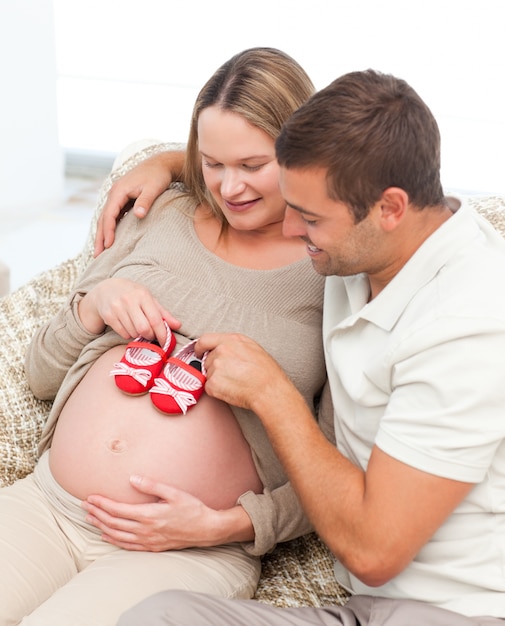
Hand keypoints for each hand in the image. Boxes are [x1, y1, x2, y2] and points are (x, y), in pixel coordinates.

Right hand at [78, 277, 180, 343]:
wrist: (107, 289)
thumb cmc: (133, 294)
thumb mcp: (149, 299)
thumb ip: (163, 313)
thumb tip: (178, 325)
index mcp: (142, 295)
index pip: (155, 319)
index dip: (162, 333)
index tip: (165, 342)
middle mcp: (129, 301)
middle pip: (143, 329)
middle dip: (150, 336)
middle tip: (151, 335)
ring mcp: (117, 308)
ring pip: (133, 332)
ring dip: (138, 335)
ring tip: (138, 327)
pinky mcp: (108, 315)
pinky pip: (123, 333)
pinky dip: (128, 334)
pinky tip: (128, 326)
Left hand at [82, 476, 252, 550]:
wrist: (206, 529)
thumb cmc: (192, 508)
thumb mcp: (175, 493)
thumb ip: (152, 485)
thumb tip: (132, 479)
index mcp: (149, 515)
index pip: (118, 509)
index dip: (102, 503)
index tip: (90, 497)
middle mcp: (145, 530)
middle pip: (113, 522)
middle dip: (97, 513)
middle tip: (84, 505)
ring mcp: (147, 541)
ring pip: (117, 535)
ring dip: (101, 526)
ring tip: (89, 518)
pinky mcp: (152, 548)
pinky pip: (127, 545)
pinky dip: (113, 540)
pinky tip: (106, 535)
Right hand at [94, 152, 179, 255]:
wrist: (160, 164)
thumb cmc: (158, 176)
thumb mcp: (153, 188)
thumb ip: (145, 201)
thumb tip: (138, 215)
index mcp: (118, 191)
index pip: (109, 215)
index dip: (108, 231)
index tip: (109, 246)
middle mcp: (114, 194)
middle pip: (103, 218)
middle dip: (100, 237)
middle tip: (97, 256)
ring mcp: (117, 197)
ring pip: (106, 218)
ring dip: (103, 234)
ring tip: (101, 252)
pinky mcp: (123, 200)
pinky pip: (113, 216)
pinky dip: (110, 228)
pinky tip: (111, 239)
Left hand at [195, 333, 294, 413]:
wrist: (268, 390)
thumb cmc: (265, 371)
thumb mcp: (252, 347)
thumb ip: (233, 344)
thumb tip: (222, 347)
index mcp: (230, 340)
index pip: (205, 340)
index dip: (200, 348)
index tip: (199, 352)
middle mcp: (220, 351)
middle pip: (207, 359)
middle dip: (215, 367)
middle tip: (231, 374)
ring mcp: (215, 368)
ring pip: (208, 373)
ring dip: (217, 378)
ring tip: (235, 381)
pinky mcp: (212, 384)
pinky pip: (209, 386)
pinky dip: (217, 390)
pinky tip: (231, 389)